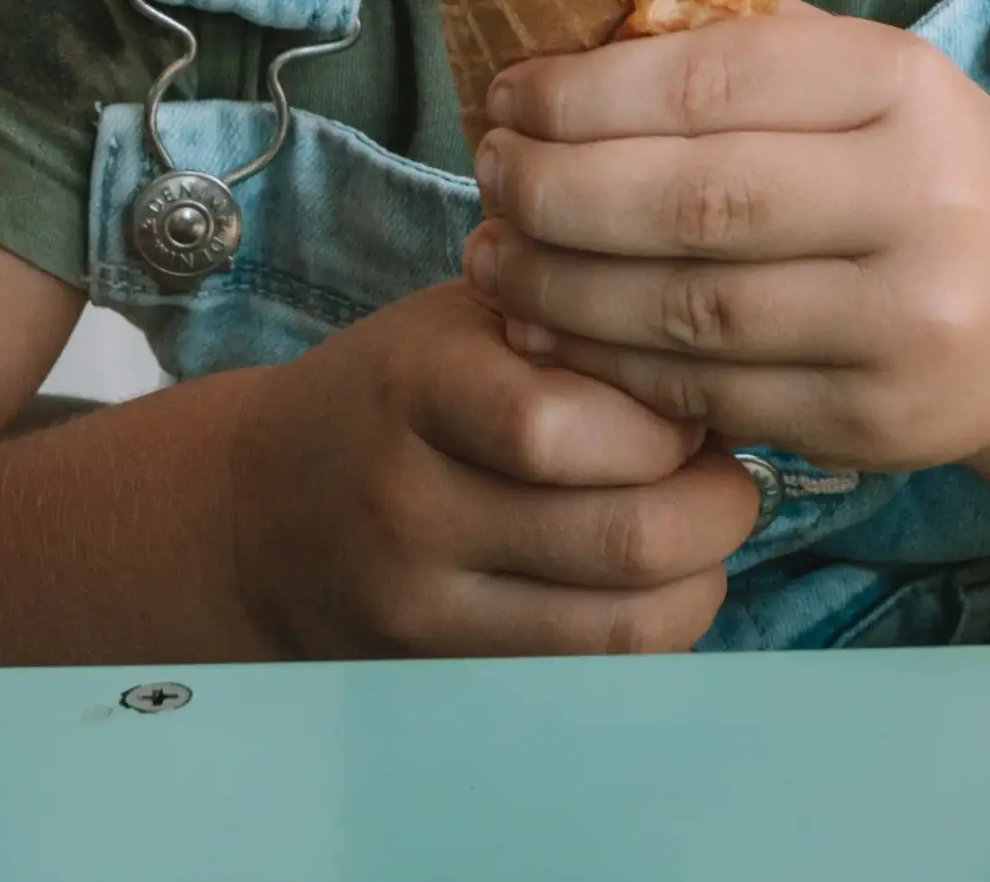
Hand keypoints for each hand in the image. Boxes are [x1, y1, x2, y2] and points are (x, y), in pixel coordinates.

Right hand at [224, 281, 756, 656]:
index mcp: (419, 384)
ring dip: (703, 576)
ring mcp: (425, 607)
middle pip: (626, 536)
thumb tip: (720, 374)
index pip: (564, 424)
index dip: (666, 416)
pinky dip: (655, 627)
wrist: (263, 510)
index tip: (688, 399)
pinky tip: (650, 580)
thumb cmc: (401, 390)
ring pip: (628, 626)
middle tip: (726, 472)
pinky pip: (598, 671)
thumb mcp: (468, 316)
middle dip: (719, 505)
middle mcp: (413, 504)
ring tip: (697, 528)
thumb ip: (582, 326)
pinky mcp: (448, 673)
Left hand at [467, 4, 989, 474]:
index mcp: (905, 85)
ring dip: (564, 287)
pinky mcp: (878, 422)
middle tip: (486, 179)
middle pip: (696, 202)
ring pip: (692, 311)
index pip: (717, 80)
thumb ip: (744, 43)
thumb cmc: (918, 167)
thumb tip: (574, 7)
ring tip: (491, 259)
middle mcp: (920, 203)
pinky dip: (615, 365)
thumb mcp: (866, 78)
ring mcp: (906, 324)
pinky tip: (553, 331)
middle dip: (560, 192)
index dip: (590, 94)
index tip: (506, 97)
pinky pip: (714, 394)